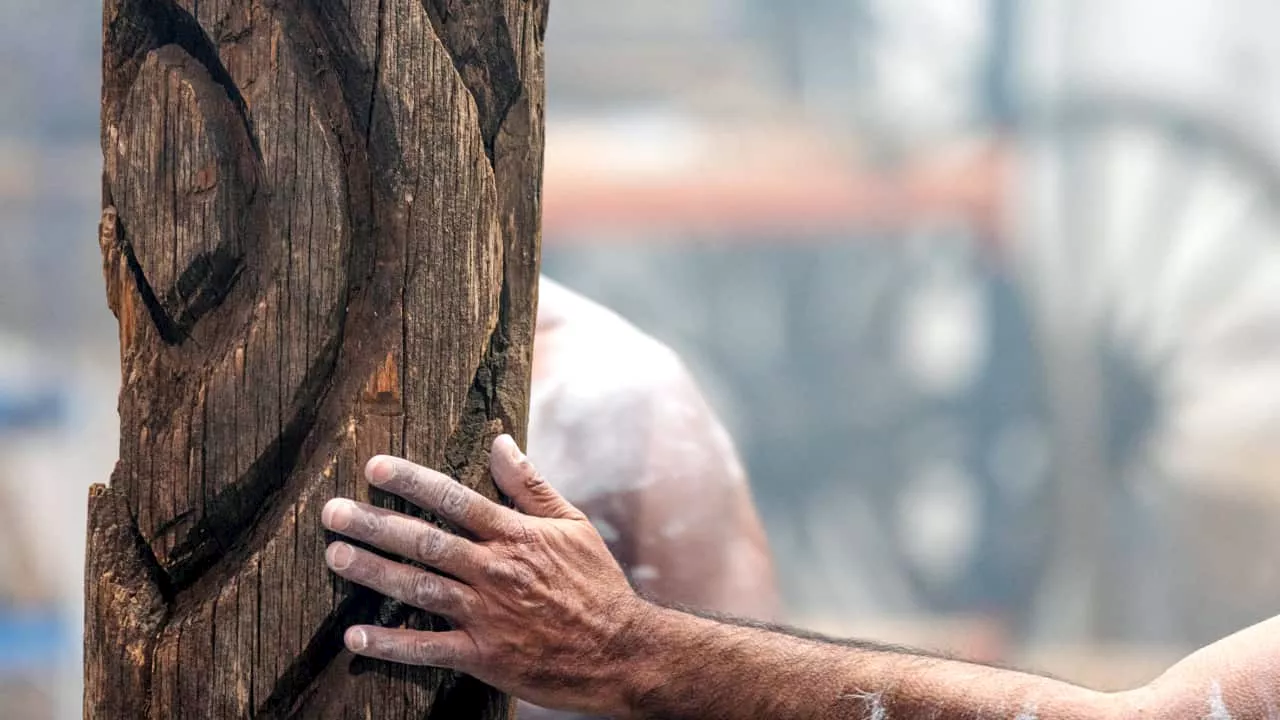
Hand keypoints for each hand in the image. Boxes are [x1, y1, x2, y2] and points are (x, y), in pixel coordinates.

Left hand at [321, 435, 649, 715]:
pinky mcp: (484, 656)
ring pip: (420, 588)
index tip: (375, 469)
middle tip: (333, 512)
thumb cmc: (597, 585)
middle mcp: (496, 571)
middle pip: (426, 541)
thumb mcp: (573, 525)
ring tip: (336, 556)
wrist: (623, 652)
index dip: (413, 482)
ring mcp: (487, 615)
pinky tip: (356, 637)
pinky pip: (429, 649)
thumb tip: (501, 442)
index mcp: (516, 536)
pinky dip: (391, 644)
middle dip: (375, 524)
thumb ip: (531, 486)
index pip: (456, 500)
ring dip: (374, 572)